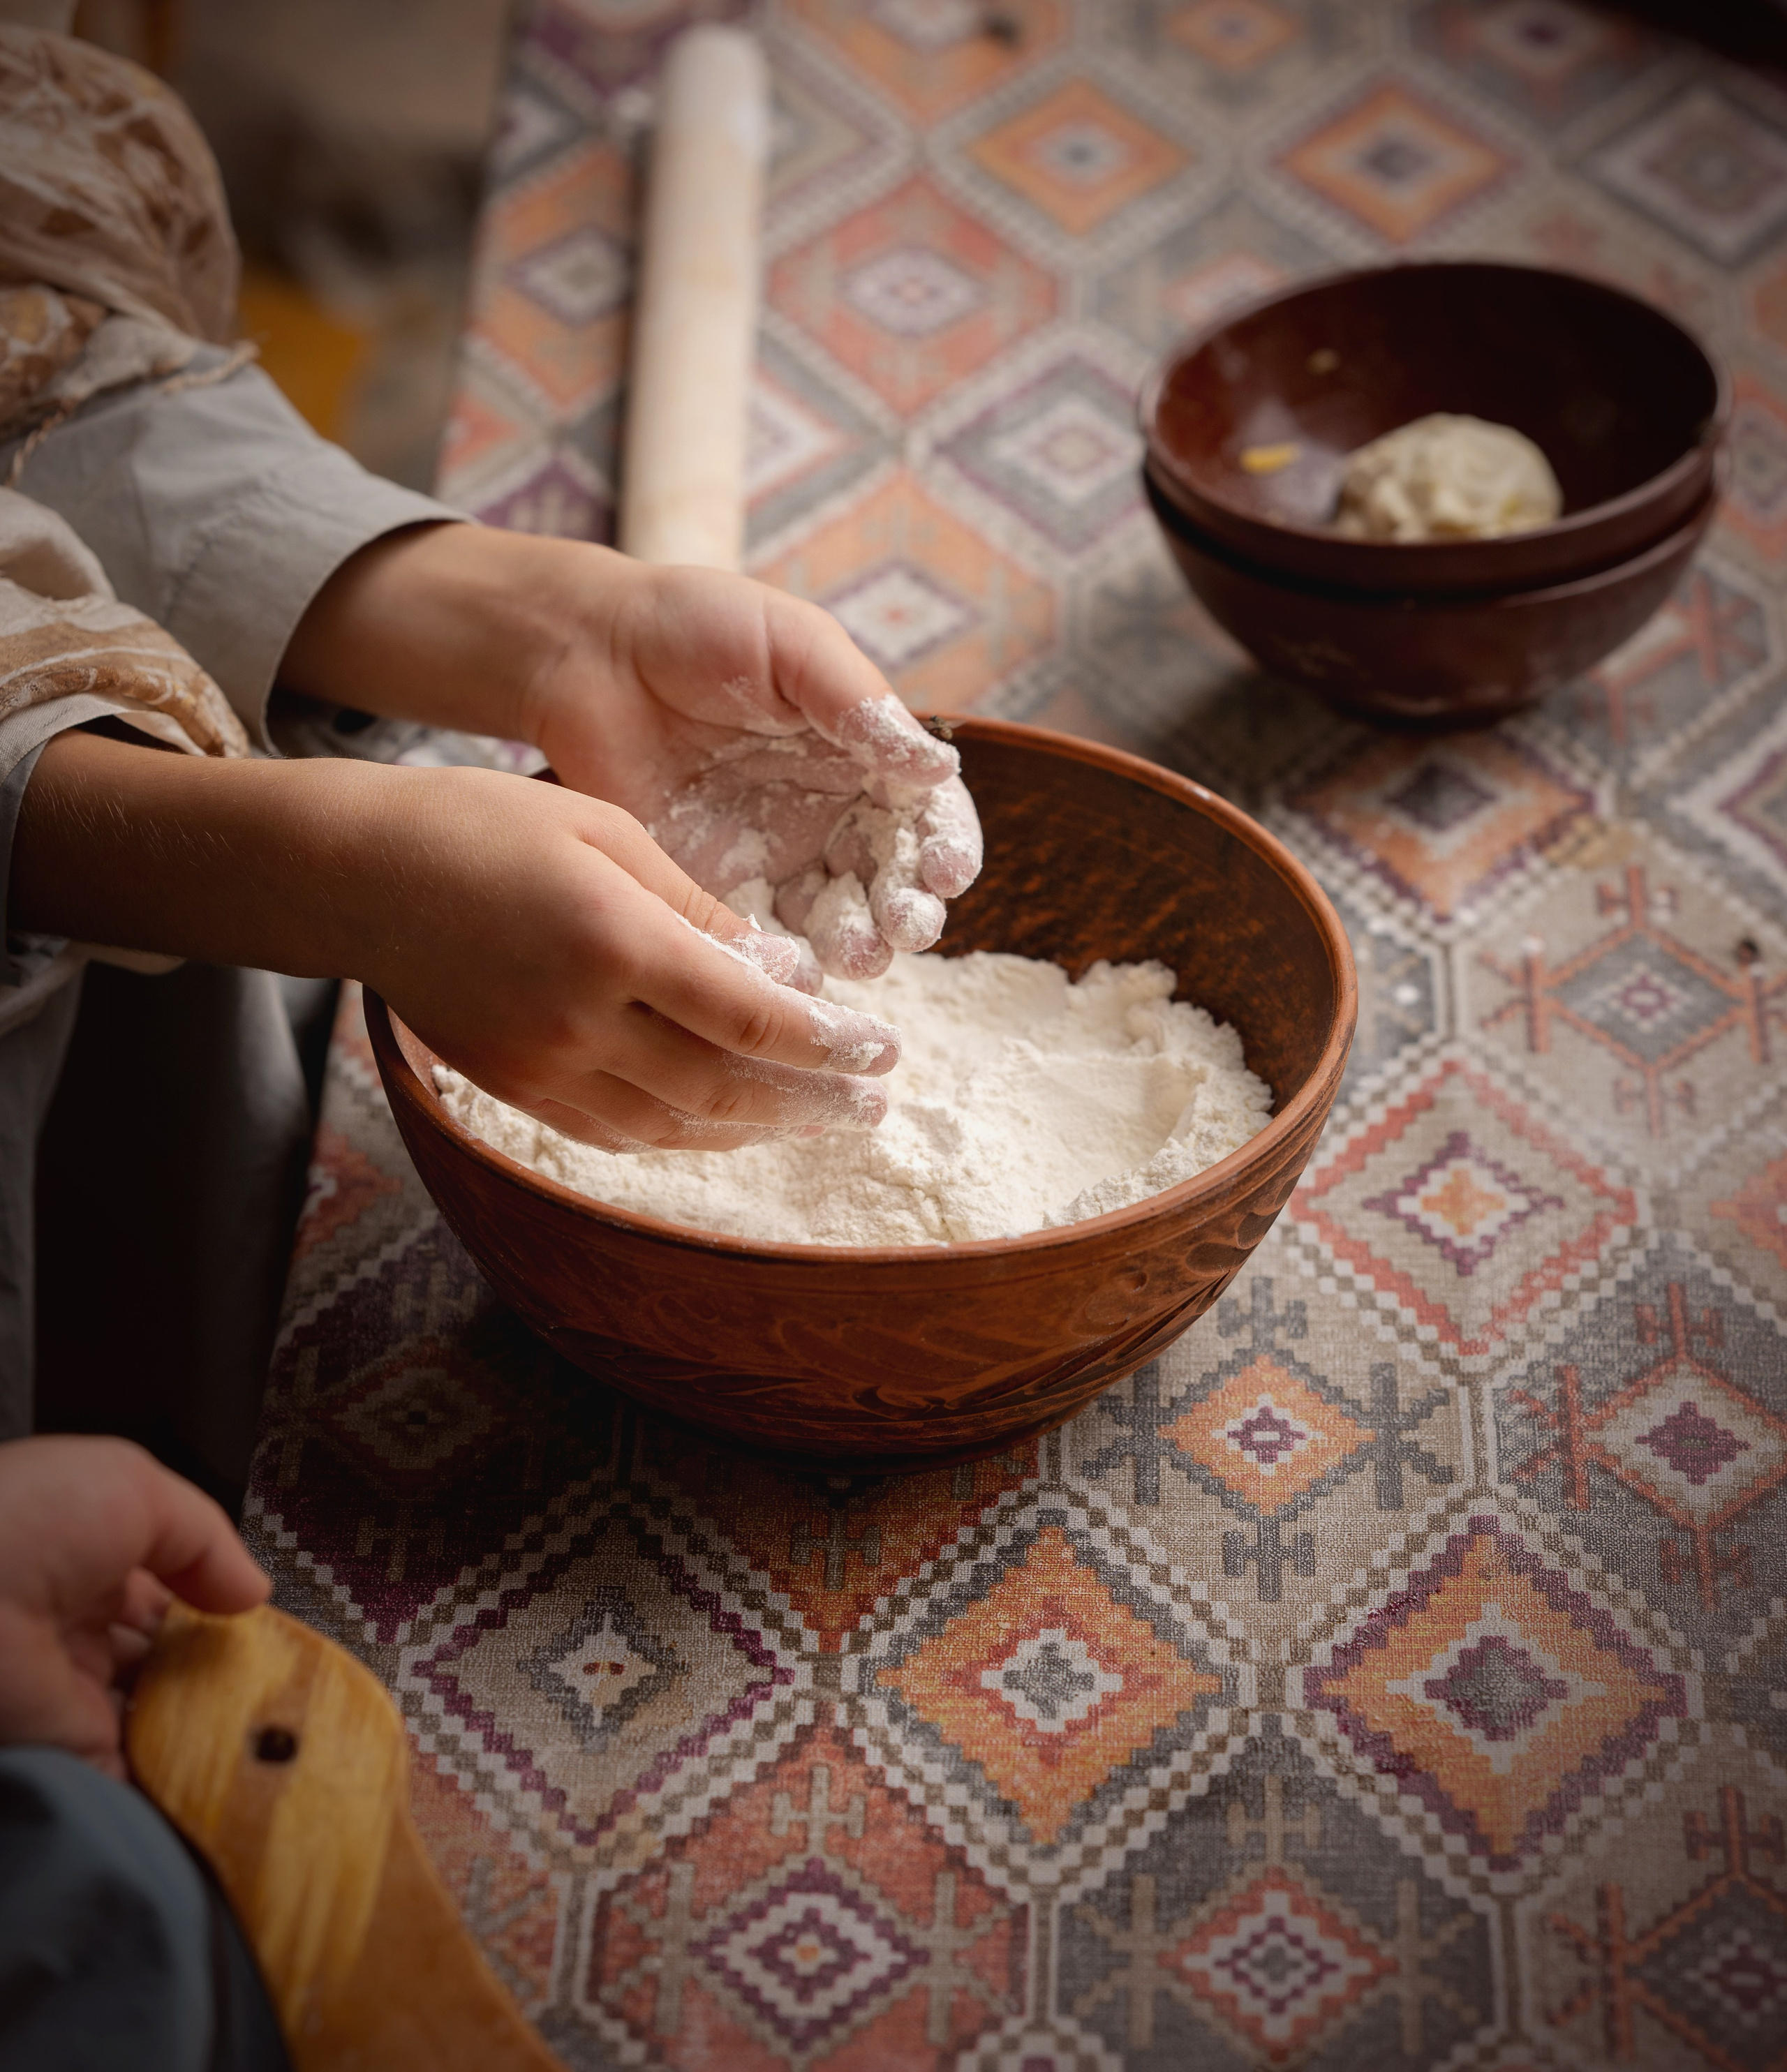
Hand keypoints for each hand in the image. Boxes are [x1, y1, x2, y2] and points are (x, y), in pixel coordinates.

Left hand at [0, 1437, 269, 1778]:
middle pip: (168, 1658)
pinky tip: (239, 1777)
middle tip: (290, 1688)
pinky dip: (181, 1783)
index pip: (169, 1591)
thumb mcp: (134, 1489)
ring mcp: (72, 1699)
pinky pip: (133, 1776)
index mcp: (90, 1559)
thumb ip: (205, 1538)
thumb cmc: (28, 1520)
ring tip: (283, 1734)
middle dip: (225, 1671)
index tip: (275, 1627)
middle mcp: (80, 1630)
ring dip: (213, 1727)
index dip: (222, 1605)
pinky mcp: (66, 1757)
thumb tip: (254, 1594)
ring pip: (159, 1719)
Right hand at [12, 735, 904, 1150]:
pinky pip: (618, 1132)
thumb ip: (696, 905)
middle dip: (809, 1101)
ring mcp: (543, 1066)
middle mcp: (580, 1018)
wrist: (355, 878)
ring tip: (816, 1121)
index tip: (881, 1050)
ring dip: (756, 1128)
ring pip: (676, 1124)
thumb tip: (782, 971)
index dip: (823, 1042)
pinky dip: (684, 1134)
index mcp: (613, 938)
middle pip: (723, 1086)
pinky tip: (727, 1123)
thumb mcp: (605, 831)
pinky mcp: (516, 1088)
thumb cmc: (484, 826)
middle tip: (872, 1106)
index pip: (747, 1014)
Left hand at [281, 528, 983, 979]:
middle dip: (909, 909)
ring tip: (857, 954)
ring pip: (838, 920)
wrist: (585, 653)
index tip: (946, 871)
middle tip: (905, 925)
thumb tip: (937, 769)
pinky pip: (763, 938)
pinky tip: (796, 974)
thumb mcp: (791, 645)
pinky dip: (786, 964)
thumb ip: (858, 705)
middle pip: (891, 879)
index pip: (926, 813)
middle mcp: (829, 814)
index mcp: (861, 754)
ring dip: (859, 946)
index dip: (946, 845)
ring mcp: (775, 858)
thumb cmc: (694, 626)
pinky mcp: (716, 890)